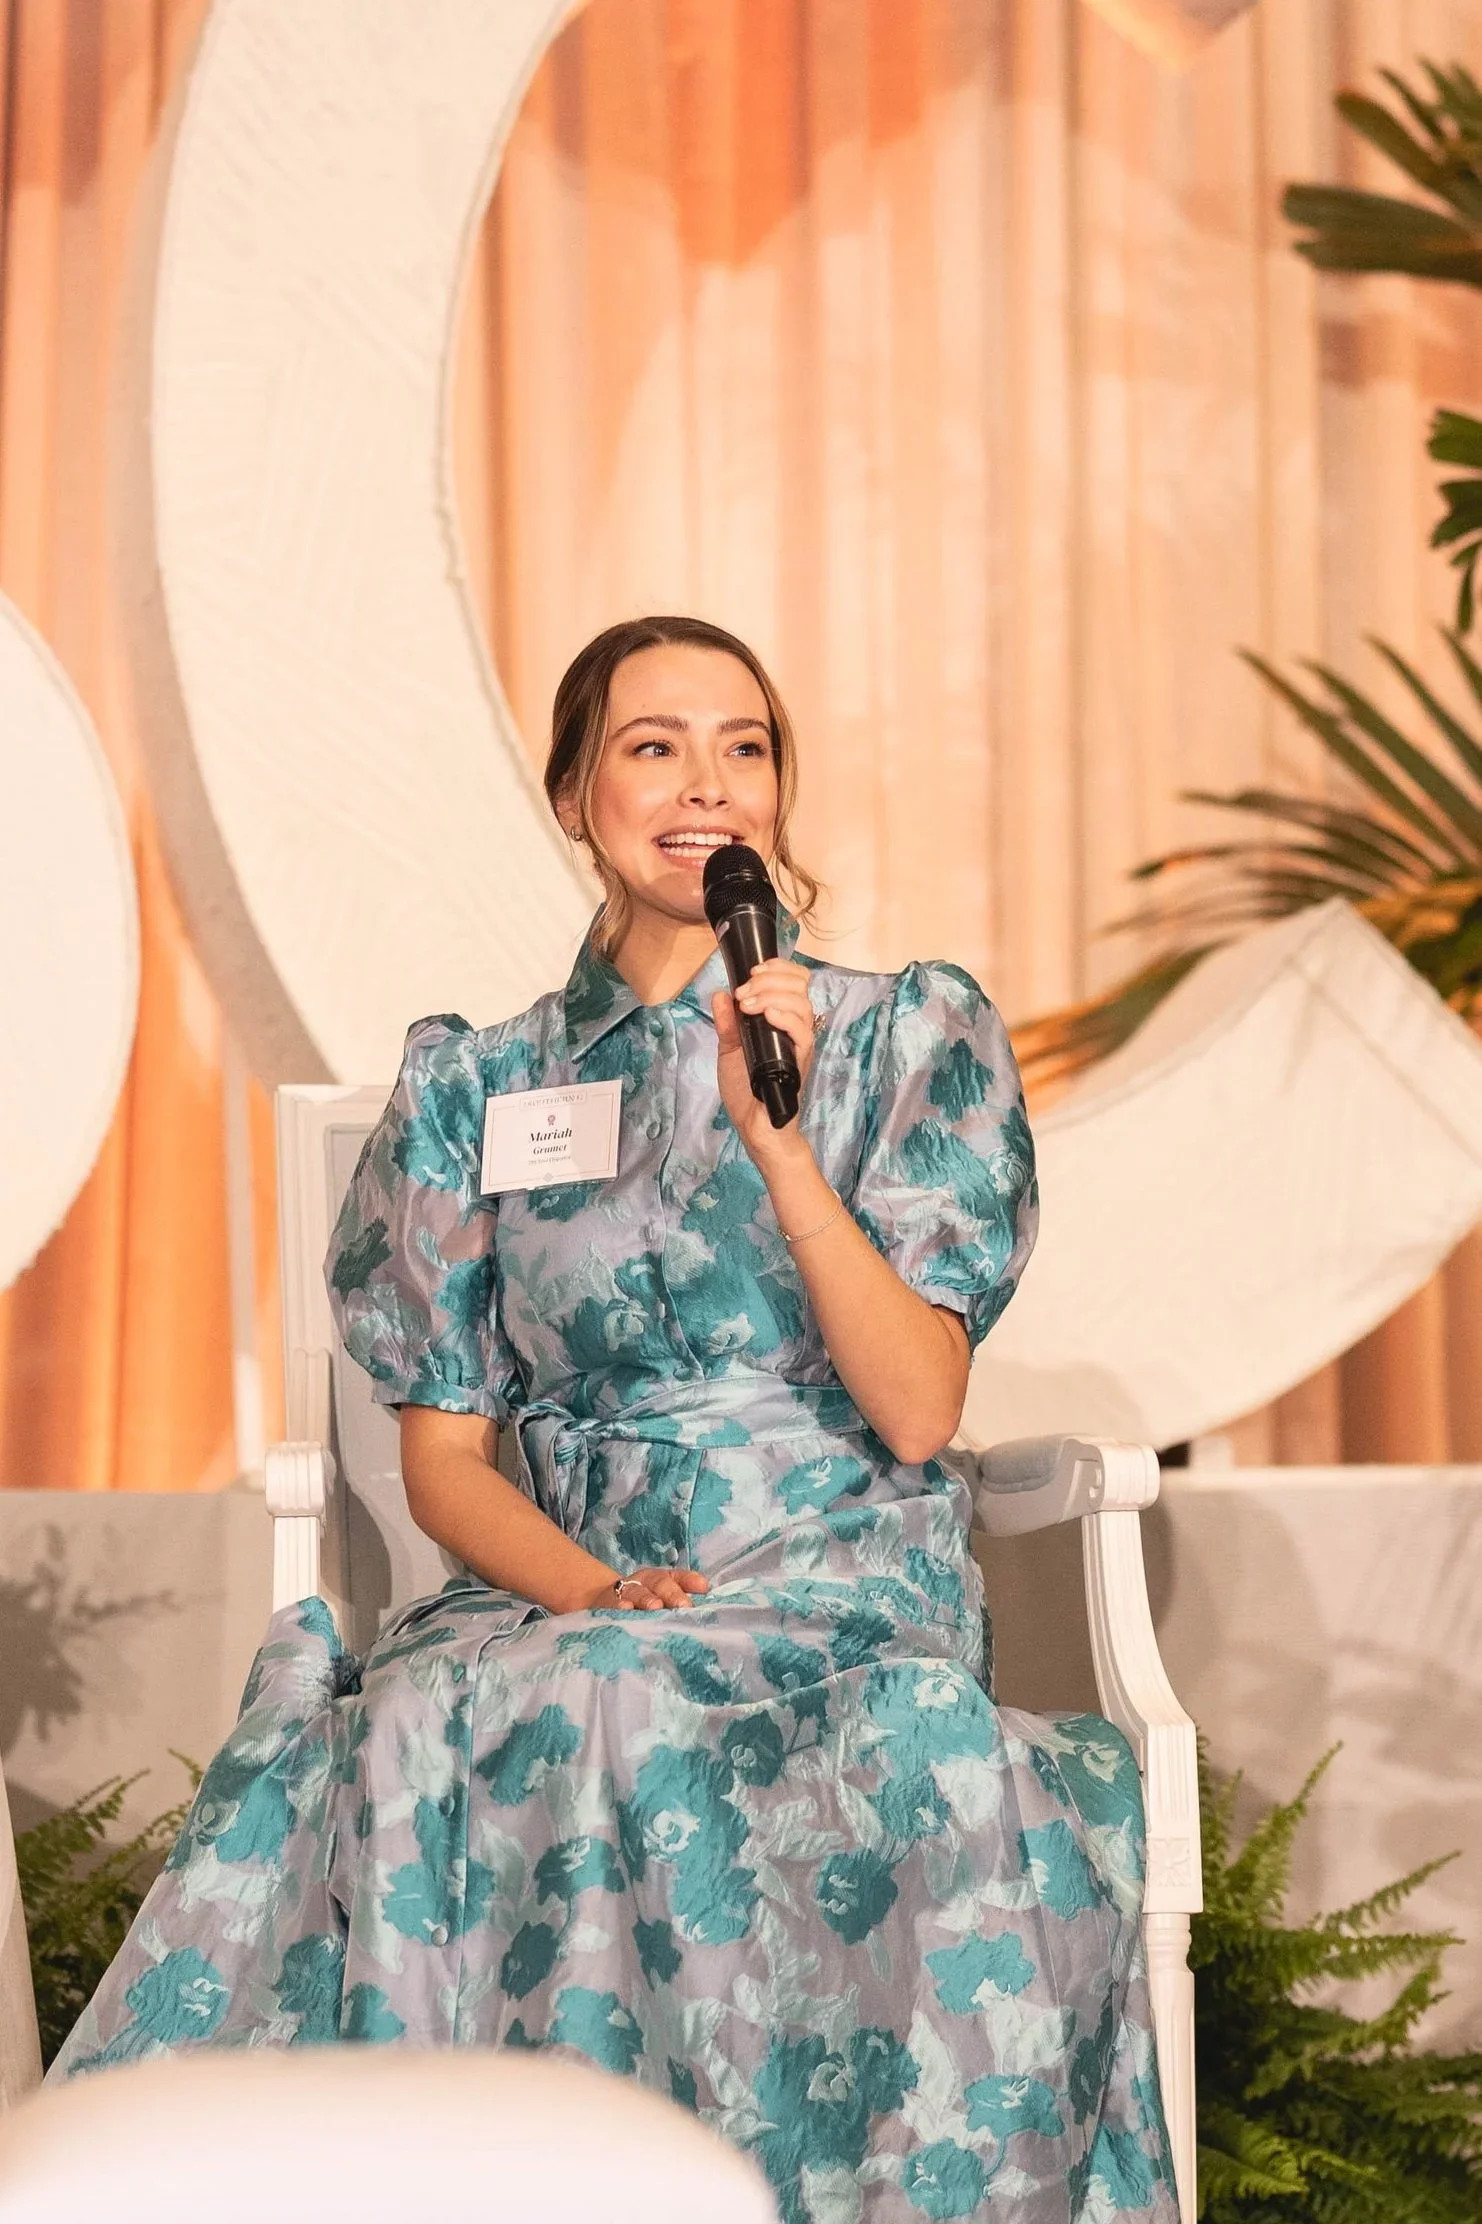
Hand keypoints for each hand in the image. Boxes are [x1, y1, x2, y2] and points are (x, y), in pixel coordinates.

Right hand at [611, 1566, 710, 1611]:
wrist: (601, 1600)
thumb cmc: (641, 1603)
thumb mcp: (660, 1599)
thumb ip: (683, 1597)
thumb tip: (706, 1596)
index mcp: (660, 1579)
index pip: (678, 1577)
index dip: (690, 1580)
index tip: (703, 1588)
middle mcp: (644, 1582)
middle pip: (660, 1583)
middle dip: (672, 1594)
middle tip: (683, 1605)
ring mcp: (624, 1591)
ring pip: (637, 1592)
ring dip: (646, 1598)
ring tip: (655, 1607)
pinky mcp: (606, 1603)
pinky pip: (613, 1604)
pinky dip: (619, 1607)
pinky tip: (625, 1610)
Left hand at [712, 958, 817, 1163]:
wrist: (755, 1125)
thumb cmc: (746, 1090)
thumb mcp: (729, 1050)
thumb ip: (727, 1023)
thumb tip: (721, 995)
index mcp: (781, 1019)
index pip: (794, 980)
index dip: (778, 968)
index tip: (753, 970)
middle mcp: (795, 1028)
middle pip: (799, 985)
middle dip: (769, 979)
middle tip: (744, 992)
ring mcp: (799, 1043)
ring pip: (801, 1004)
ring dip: (771, 995)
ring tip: (748, 1004)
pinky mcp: (800, 1060)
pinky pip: (803, 1031)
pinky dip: (784, 1017)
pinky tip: (766, 1015)